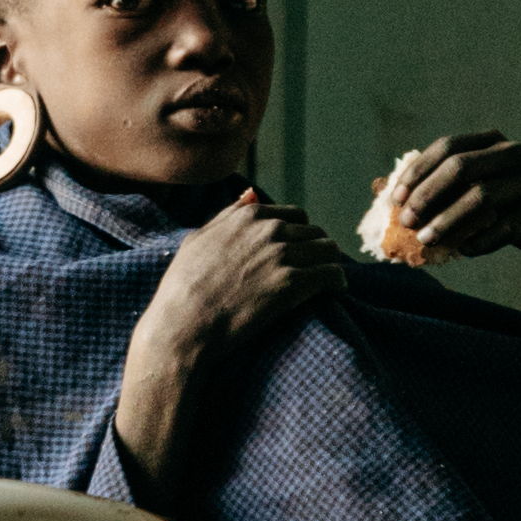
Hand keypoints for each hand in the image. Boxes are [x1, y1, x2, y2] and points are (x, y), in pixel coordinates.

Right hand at [114, 187, 350, 493]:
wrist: (183, 325)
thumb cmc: (183, 287)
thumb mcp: (198, 239)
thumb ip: (228, 215)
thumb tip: (251, 196)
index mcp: (249, 216)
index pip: (294, 215)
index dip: (298, 234)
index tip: (298, 252)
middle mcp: (269, 229)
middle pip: (314, 232)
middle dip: (316, 249)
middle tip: (314, 269)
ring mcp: (282, 255)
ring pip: (328, 250)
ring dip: (329, 263)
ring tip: (327, 280)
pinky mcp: (292, 283)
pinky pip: (331, 274)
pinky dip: (337, 281)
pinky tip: (335, 290)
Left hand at [380, 131, 520, 275]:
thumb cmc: (505, 208)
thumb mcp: (473, 190)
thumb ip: (435, 187)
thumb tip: (378, 189)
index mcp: (493, 142)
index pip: (447, 147)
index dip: (418, 172)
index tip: (395, 199)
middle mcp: (514, 155)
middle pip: (461, 167)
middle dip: (428, 196)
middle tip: (406, 222)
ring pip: (482, 197)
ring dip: (448, 221)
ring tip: (426, 240)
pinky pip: (505, 227)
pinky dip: (480, 241)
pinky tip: (464, 251)